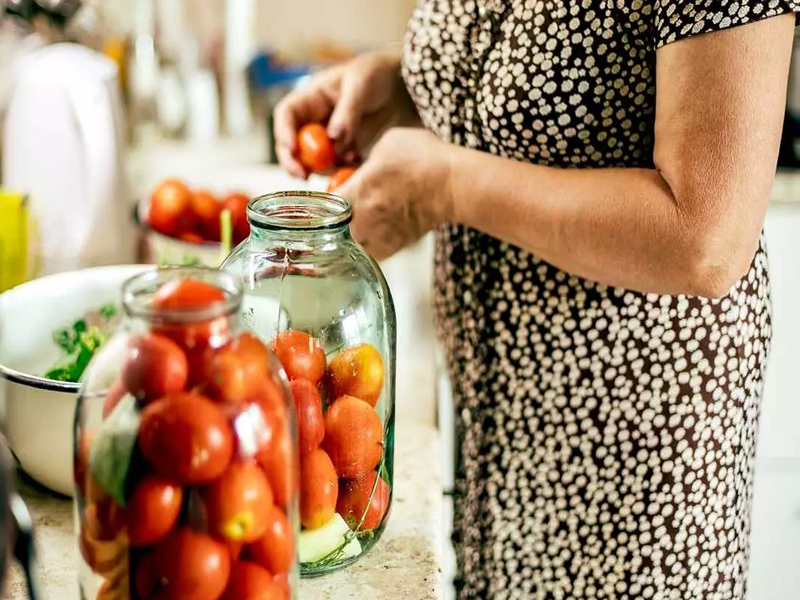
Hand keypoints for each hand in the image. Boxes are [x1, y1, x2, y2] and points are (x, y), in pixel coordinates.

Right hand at [273, 52, 417, 177]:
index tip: (292, 150)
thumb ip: (347, 111)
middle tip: (303, 176)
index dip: (283, 133)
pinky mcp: (345, 152)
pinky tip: (358, 161)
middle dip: (294, 162)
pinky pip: (337, 167)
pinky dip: (343, 171)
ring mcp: (329, 138)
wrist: (402, 87)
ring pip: (314, 160)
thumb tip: (333, 136)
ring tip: (348, 160)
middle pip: (293, 144)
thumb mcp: (361, 85)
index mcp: (311, 98)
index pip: (286, 115)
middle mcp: (315, 120)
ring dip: (323, 168)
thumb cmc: (376, 74)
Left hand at [335, 128, 453, 260]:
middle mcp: (365, 220)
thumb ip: (367, 159)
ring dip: (350, 237)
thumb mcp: (387, 143)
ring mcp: (381, 236)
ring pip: (352, 247)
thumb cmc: (424, 160)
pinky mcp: (398, 245)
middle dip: (333, 222)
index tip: (327, 195)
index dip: (321, 201)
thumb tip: (363, 166)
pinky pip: (374, 253)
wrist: (453, 185)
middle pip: (333, 230)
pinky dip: (370, 246)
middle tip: (340, 211)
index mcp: (357, 193)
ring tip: (357, 224)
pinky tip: (375, 233)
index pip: (323, 205)